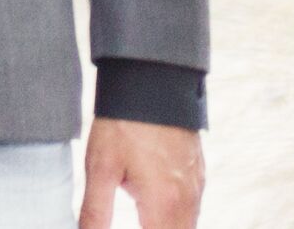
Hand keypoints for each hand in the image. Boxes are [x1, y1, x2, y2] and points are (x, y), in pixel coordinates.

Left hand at [80, 116, 203, 227]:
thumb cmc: (124, 122)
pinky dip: (175, 217)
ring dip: (165, 226)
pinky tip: (154, 207)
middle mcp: (188, 200)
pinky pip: (192, 209)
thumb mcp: (100, 167)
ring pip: (187, 226)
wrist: (153, 80)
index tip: (126, 225)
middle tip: (135, 219)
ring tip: (142, 218)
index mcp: (164, 204)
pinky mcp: (198, 173)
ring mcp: (197, 186)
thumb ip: (95, 212)